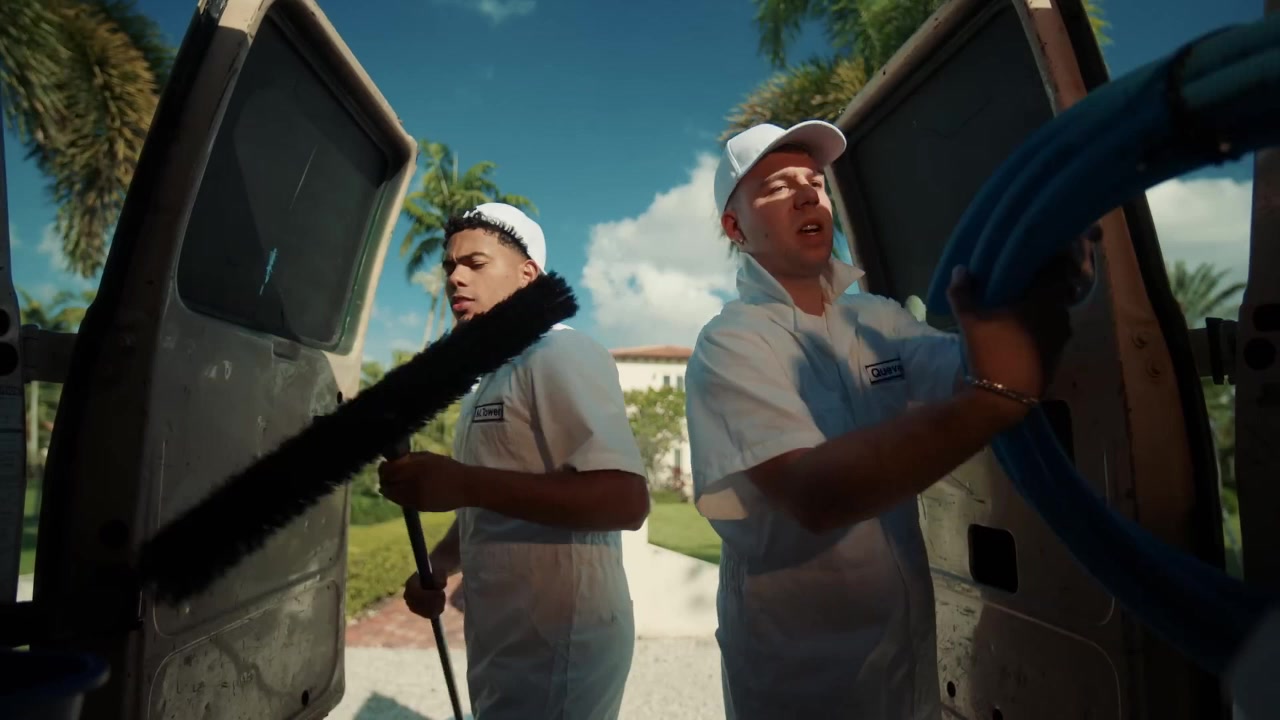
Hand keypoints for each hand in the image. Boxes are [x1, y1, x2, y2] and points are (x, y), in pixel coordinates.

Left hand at [378, 451, 469, 511]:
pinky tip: (402, 492)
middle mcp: (415, 482)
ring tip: (392, 484)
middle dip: (384, 479)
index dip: (384, 468)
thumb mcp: (429, 457)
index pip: (389, 469)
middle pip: (387, 483)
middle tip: (385, 476)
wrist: (466, 486)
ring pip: (392, 495)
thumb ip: (410, 459)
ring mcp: (416, 496)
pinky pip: (402, 502)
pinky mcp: (420, 506)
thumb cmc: (449, 468)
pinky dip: (398, 497)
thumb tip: (392, 461)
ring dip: (389, 489)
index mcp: (417, 466)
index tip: (384, 465)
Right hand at [401, 543, 459, 618]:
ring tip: (442, 596)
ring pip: (425, 612)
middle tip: (443, 594)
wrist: (436, 574)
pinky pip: (428, 615)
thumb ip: (440, 576)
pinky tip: (441, 603)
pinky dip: (437, 610)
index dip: (429, 596)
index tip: (441, 592)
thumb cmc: (438, 570)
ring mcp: (412, 604)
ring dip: (437, 606)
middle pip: (419, 605)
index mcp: (410, 583)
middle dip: (434, 602)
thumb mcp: (440, 570)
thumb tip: (440, 585)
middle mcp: (408, 596)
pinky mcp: (419, 610)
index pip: (416, 594)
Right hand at [948, 226, 1100, 410]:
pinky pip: (1052, 332)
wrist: (1002, 398)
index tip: (1036, 257)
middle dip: (1044, 285)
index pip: (1058, 269)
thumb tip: (961, 269)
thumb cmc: (990, 352)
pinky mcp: (1057, 356)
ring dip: (1043, 308)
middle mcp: (1060, 315)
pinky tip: (1023, 331)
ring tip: (1023, 307)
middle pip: (1058, 291)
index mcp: (1044, 299)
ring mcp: (1061, 338)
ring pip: (1056, 313)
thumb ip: (963, 292)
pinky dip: (1042, 328)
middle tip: (1024, 282)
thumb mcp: (969, 320)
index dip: (1049, 261)